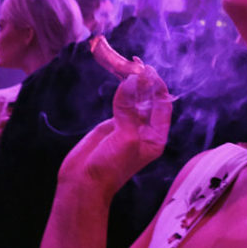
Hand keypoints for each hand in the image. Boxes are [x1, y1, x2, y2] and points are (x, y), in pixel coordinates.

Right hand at [58, 63, 171, 196]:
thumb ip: (130, 109)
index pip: (163, 106)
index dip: (158, 87)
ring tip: (129, 66)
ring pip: (135, 99)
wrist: (83, 182)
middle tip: (137, 65)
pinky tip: (121, 78)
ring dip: (133, 84)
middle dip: (146, 83)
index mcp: (155, 137)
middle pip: (150, 100)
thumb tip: (132, 81)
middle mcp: (145, 131)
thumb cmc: (109, 166)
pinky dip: (121, 91)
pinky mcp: (113, 124)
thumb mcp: (125, 137)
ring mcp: (129, 126)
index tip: (149, 71)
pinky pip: (121, 103)